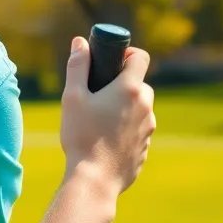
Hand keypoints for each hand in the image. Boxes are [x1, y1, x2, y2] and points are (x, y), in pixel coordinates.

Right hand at [59, 37, 155, 195]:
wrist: (95, 179)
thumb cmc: (82, 136)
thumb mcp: (72, 97)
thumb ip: (78, 67)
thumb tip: (80, 42)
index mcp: (130, 89)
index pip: (140, 57)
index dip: (127, 54)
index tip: (111, 62)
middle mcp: (146, 106)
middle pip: (139, 84)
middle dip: (122, 84)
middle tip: (98, 94)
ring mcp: (149, 129)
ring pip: (139, 108)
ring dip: (124, 108)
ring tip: (98, 121)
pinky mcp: (146, 147)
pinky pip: (138, 130)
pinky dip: (125, 129)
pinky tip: (104, 140)